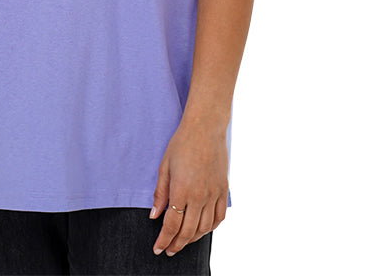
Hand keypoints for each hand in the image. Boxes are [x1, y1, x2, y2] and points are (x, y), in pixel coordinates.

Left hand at [149, 120, 228, 255]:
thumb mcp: (164, 167)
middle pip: (188, 231)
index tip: (158, 249)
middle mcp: (199, 196)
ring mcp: (213, 194)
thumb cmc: (181, 144)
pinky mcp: (223, 190)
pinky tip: (203, 229)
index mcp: (181, 190)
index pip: (172, 225)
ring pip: (205, 227)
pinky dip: (211, 228)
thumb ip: (160, 194)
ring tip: (183, 241)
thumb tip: (154, 216)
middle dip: (177, 244)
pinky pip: (219, 217)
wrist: (205, 128)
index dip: (164, 240)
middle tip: (170, 250)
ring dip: (193, 238)